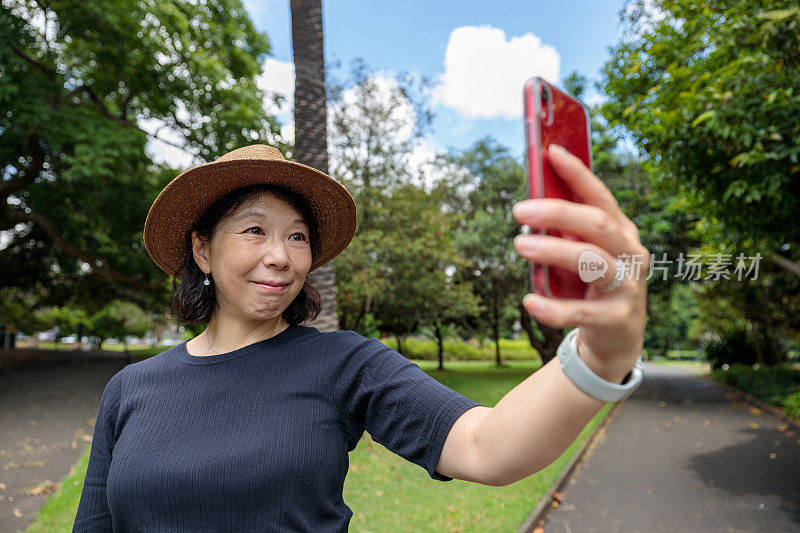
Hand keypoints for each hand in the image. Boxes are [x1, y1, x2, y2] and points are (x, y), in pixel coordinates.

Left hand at [512, 144, 649, 382]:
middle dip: (557, 212)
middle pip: (596, 224)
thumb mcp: (583, 254)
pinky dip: (552, 307)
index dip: (577, 173)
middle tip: (519, 210)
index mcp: (622, 232)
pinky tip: (529, 301)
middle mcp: (630, 254)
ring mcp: (627, 287)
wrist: (616, 340)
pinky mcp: (615, 319)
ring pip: (591, 261)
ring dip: (552, 251)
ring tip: (519, 245)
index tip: (551, 152)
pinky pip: (579, 311)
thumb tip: (530, 204)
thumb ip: (565, 232)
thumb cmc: (592, 286)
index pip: (600, 196)